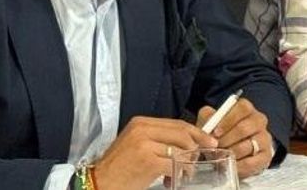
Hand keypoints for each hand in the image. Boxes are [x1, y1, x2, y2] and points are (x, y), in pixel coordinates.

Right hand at [91, 116, 215, 189]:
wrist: (98, 183)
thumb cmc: (119, 167)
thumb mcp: (136, 144)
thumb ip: (158, 138)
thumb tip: (188, 139)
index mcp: (141, 123)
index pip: (177, 123)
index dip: (196, 132)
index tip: (208, 140)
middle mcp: (143, 130)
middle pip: (182, 133)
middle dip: (197, 146)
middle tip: (200, 158)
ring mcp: (145, 145)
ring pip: (181, 149)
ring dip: (188, 163)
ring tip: (183, 172)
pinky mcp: (148, 162)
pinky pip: (175, 164)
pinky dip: (180, 173)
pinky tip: (174, 179)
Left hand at [197, 98, 273, 177]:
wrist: (231, 150)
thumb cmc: (221, 133)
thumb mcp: (211, 121)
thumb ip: (208, 118)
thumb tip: (208, 125)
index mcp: (247, 109)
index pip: (243, 108)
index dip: (228, 120)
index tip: (216, 132)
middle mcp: (259, 121)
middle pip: (245, 128)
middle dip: (227, 139)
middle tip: (215, 147)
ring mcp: (264, 138)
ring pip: (248, 146)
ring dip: (231, 153)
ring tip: (221, 156)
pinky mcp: (266, 155)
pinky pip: (251, 162)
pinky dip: (237, 165)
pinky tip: (229, 165)